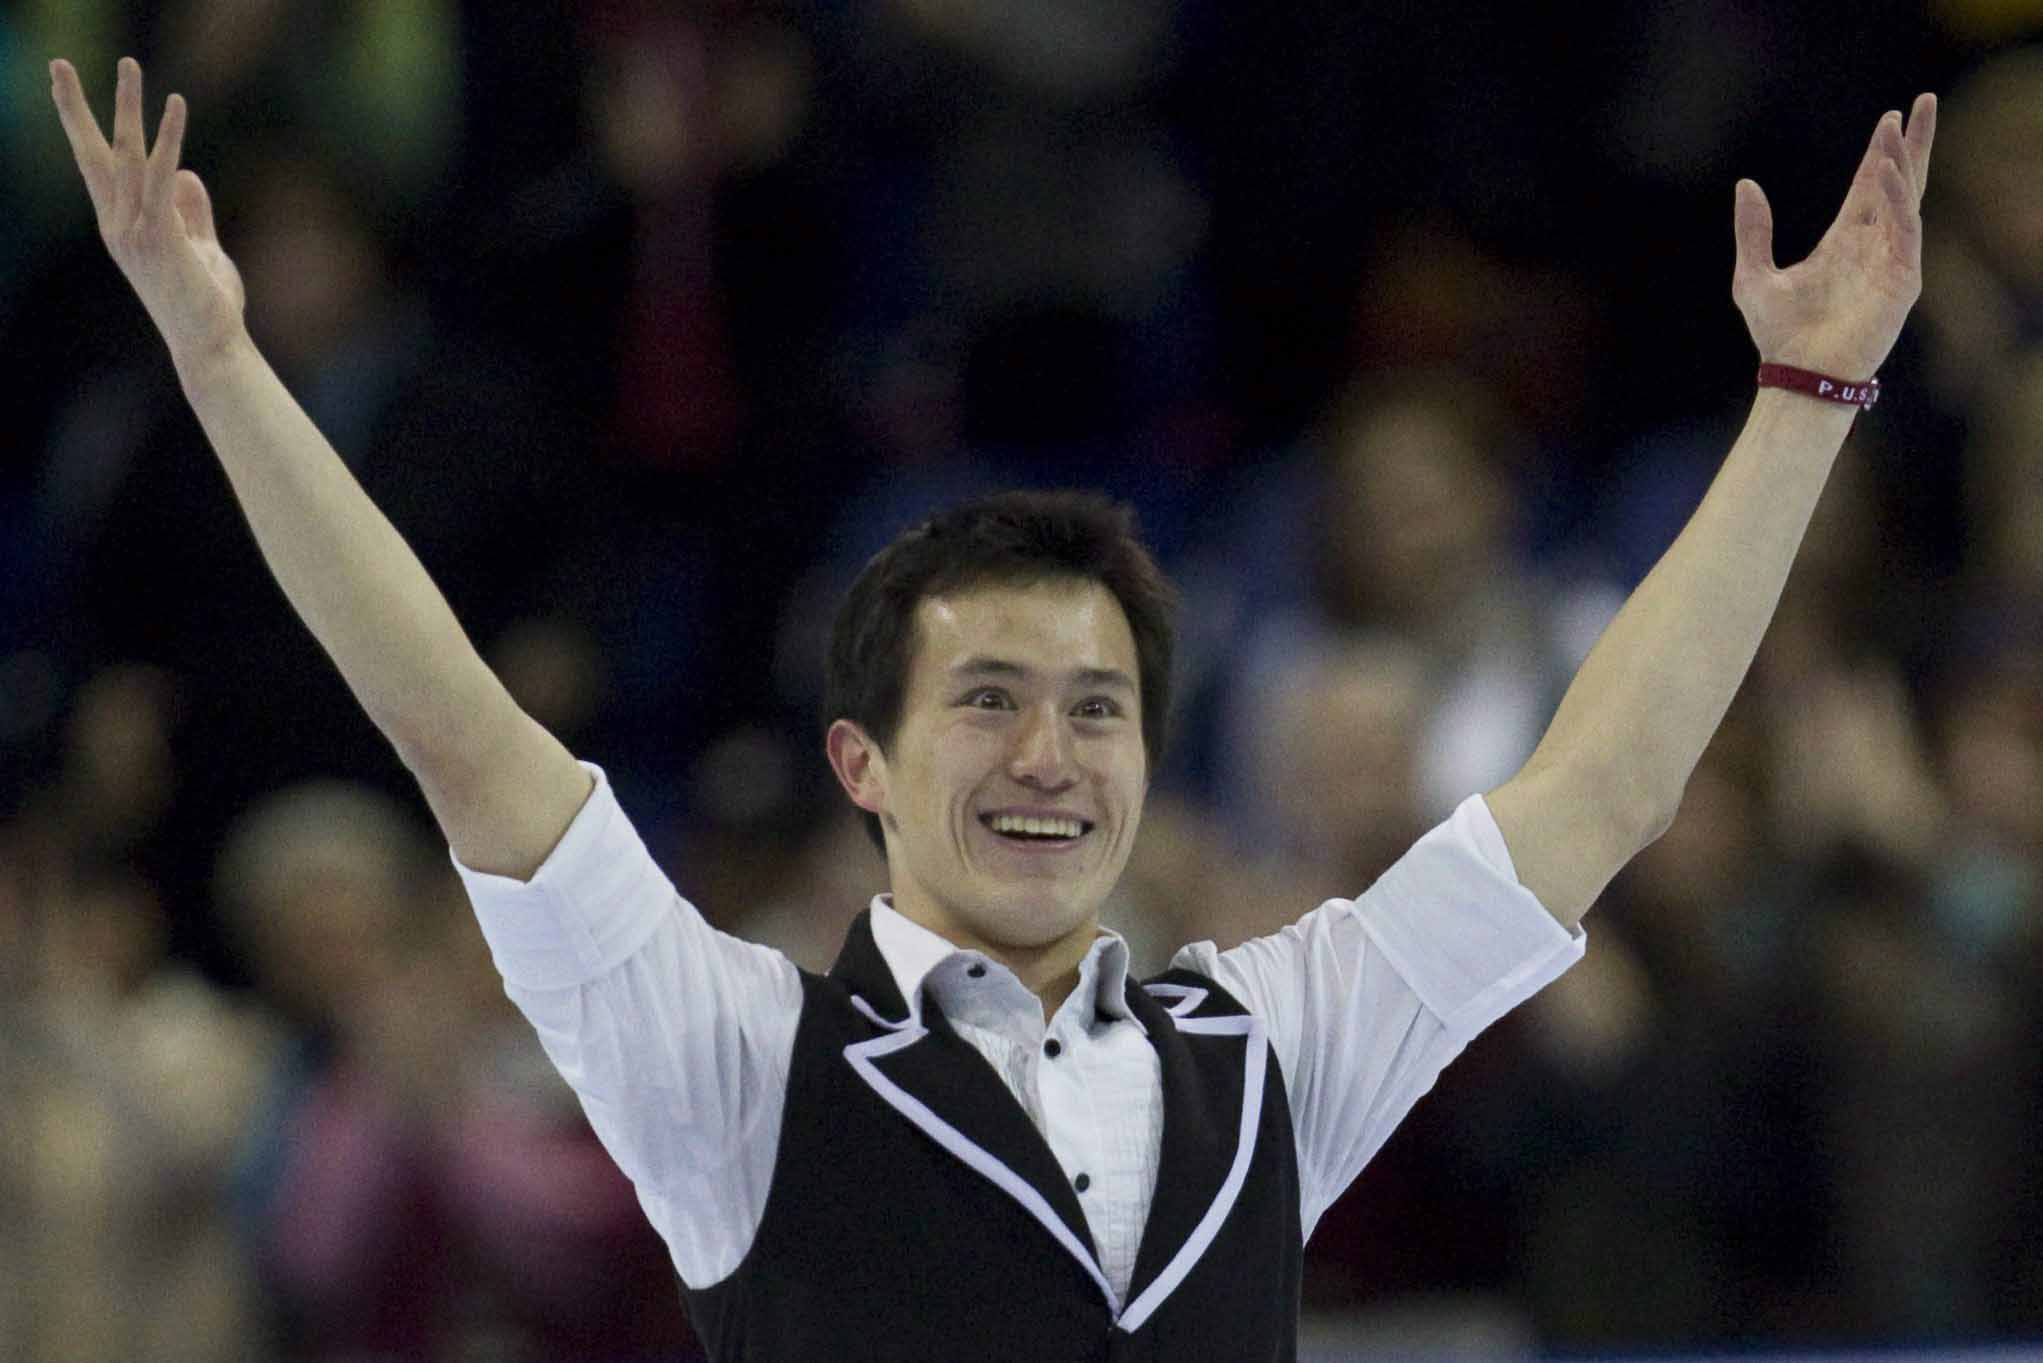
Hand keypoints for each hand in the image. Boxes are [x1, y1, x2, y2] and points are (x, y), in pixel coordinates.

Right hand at [50, 57, 246, 364]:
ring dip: (128, 105)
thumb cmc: (206, 304)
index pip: (97, 168)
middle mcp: (117, 225)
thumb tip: (182, 172)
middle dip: (74, 106)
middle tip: (58, 62)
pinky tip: (175, 104)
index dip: (84, 127)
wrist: (210, 346)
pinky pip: (161, 175)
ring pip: (126, 154)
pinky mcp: (160, 236)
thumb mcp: (199, 248)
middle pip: (92, 153)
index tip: (68, 89)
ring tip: (130, 63)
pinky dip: (169, 137)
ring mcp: (135, 231)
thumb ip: (190, 212)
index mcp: (121, 226)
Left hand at [1732, 95, 1935, 379]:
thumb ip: (1753, 230)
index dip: (1879, 152)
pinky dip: (1900, 200)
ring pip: (1906, 198)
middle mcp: (1873, 245)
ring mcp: (1892, 261)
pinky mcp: (1903, 280)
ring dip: (1904, 161)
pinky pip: (1905, 231)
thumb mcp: (1753, 273)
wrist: (1797, 374)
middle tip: (1922, 102)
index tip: (1889, 118)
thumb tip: (1746, 184)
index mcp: (1844, 241)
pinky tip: (1891, 171)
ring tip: (1902, 126)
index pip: (1868, 186)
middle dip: (1910, 143)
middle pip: (1899, 182)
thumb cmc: (1779, 333)